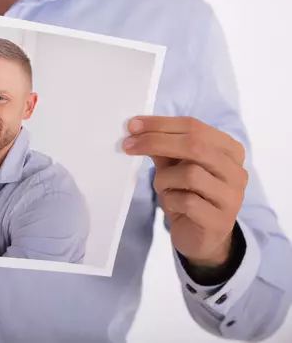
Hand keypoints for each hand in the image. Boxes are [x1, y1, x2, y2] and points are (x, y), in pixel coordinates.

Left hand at [123, 116, 247, 267]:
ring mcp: (231, 196)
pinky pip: (187, 201)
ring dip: (164, 179)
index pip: (194, 126)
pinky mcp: (220, 220)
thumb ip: (163, 148)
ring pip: (190, 173)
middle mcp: (236, 171)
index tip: (132, 125)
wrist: (202, 239)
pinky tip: (171, 204)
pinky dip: (170, 200)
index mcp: (229, 150)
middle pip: (195, 145)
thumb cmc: (188, 196)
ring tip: (162, 188)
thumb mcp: (174, 168)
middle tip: (128, 145)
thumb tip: (137, 128)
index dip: (161, 124)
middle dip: (156, 142)